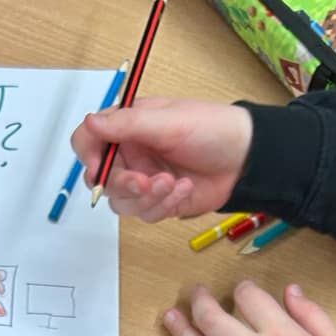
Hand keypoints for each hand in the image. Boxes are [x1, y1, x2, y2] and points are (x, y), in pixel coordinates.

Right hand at [69, 99, 253, 222]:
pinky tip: (184, 190)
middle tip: (143, 182)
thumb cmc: (213, 129)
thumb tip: (91, 121)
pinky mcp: (159, 200)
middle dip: (123, 184)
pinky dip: (164, 205)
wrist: (247, 159)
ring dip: (147, 197)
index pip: (88, 140)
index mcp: (128, 127)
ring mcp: (144, 178)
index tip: (100, 166)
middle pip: (101, 179)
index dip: (89, 155)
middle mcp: (132, 154)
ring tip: (173, 184)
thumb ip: (126, 124)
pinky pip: (145, 213)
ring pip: (122, 202)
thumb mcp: (168, 122)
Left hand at [162, 281, 335, 335]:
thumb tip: (290, 291)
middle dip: (199, 302)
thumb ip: (310, 313)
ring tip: (170, 317)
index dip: (243, 288)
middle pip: (212, 321)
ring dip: (181, 332)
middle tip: (195, 293)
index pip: (248, 299)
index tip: (243, 289)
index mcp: (280, 335)